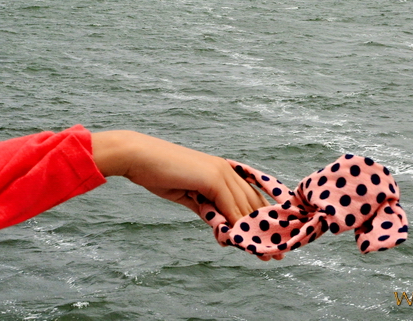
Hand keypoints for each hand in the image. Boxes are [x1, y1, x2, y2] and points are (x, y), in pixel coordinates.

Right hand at [90, 130, 274, 237]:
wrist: (139, 157)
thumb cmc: (160, 174)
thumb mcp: (188, 196)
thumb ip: (206, 210)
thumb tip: (221, 228)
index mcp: (223, 172)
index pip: (250, 199)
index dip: (261, 221)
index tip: (267, 242)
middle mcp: (226, 170)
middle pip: (253, 204)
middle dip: (264, 231)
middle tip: (273, 256)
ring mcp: (220, 172)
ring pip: (244, 207)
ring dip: (252, 234)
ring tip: (261, 254)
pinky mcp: (211, 177)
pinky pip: (229, 206)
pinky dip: (235, 225)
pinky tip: (238, 242)